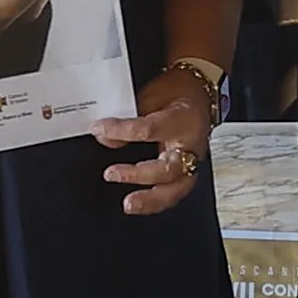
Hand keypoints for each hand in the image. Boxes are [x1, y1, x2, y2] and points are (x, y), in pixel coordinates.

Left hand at [94, 65, 216, 210]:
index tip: (100, 130)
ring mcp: (193, 160)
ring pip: (177, 189)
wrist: (198, 92)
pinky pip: (176, 191)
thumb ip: (129, 117)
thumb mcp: (150, 95)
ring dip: (151, 199)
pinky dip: (158, 201)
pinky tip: (141, 205)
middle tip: (111, 174)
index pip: (148, 130)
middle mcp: (190, 144)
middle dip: (138, 175)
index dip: (121, 131)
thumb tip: (105, 136)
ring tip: (129, 204)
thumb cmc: (177, 91)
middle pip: (168, 168)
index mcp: (182, 120)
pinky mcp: (190, 171)